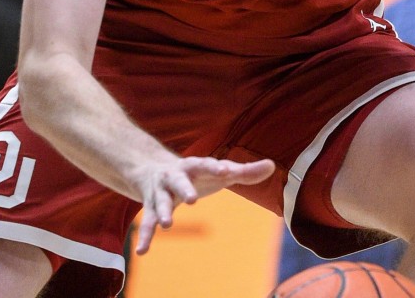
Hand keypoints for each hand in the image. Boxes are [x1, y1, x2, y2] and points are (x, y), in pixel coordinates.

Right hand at [134, 156, 275, 253]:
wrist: (153, 168)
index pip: (206, 164)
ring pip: (160, 202)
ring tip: (167, 225)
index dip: (216, 167)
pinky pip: (147, 222)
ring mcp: (161, 192)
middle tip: (192, 200)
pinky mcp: (151, 207)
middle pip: (179, 181)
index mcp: (195, 165)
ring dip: (163, 212)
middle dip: (185, 189)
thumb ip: (244, 171)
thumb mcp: (219, 170)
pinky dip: (145, 236)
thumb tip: (272, 166)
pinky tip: (142, 251)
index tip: (226, 170)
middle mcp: (175, 176)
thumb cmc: (197, 172)